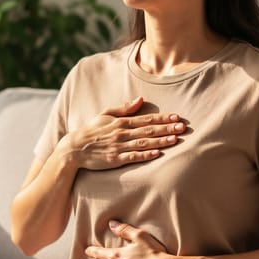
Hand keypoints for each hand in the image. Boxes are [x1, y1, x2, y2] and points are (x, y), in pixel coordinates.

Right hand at [63, 97, 183, 170]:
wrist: (75, 148)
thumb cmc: (92, 131)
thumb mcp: (106, 114)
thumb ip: (124, 108)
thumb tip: (140, 99)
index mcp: (121, 122)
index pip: (146, 119)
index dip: (163, 118)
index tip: (177, 117)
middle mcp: (122, 133)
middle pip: (149, 130)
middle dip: (167, 128)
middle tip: (183, 127)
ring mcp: (119, 146)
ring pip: (144, 143)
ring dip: (160, 141)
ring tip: (175, 139)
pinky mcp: (116, 159)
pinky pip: (133, 157)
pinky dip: (146, 155)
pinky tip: (158, 154)